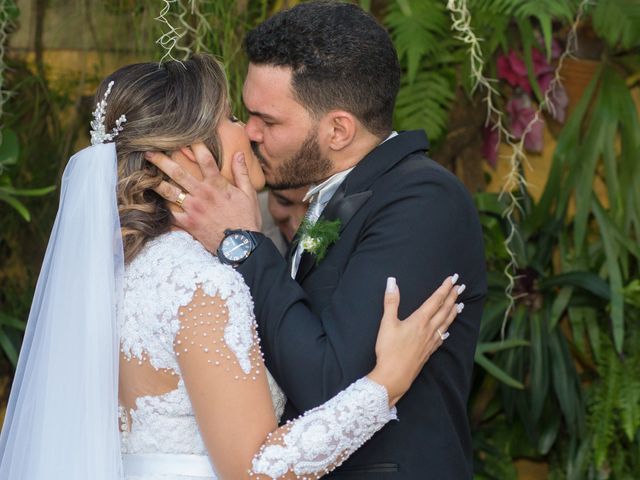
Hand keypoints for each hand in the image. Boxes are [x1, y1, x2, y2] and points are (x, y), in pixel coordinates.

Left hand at [145, 143, 261, 251]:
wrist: (241, 246)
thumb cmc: (246, 220)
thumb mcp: (248, 194)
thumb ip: (241, 173)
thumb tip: (239, 154)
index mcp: (217, 185)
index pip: (205, 159)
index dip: (195, 145)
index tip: (186, 136)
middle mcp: (201, 194)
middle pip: (178, 172)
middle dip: (162, 160)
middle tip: (149, 151)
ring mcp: (192, 209)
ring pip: (169, 191)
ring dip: (155, 181)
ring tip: (143, 175)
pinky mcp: (187, 223)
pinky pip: (170, 213)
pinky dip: (160, 208)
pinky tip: (150, 202)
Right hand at [368, 275, 463, 405]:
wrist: (394, 376)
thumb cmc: (389, 350)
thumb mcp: (387, 323)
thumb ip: (391, 301)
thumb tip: (392, 281)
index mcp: (419, 320)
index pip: (435, 300)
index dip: (445, 288)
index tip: (453, 278)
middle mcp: (428, 329)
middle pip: (444, 310)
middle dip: (453, 297)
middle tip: (461, 286)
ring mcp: (430, 342)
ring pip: (446, 323)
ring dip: (453, 312)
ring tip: (460, 304)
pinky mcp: (428, 352)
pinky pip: (442, 337)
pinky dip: (447, 330)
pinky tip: (447, 330)